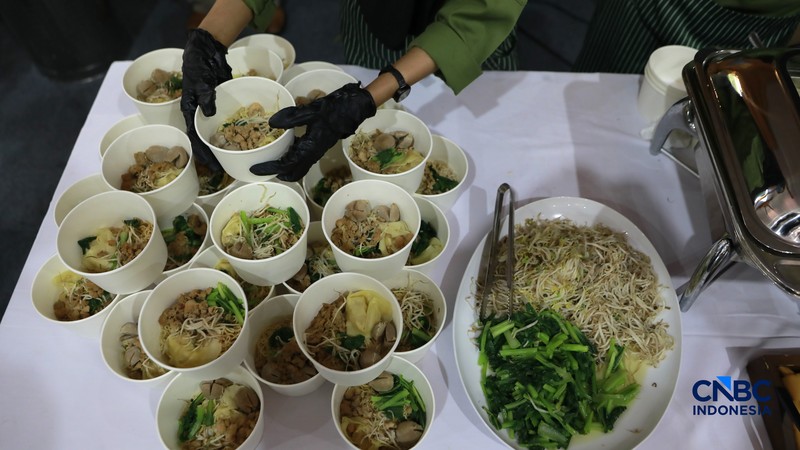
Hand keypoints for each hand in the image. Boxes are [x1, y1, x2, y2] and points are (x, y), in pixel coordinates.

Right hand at [181, 28, 231, 172]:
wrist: (207, 50)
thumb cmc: (198, 65)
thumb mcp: (200, 80)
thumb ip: (206, 97)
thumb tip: (210, 114)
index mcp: (189, 111)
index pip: (195, 138)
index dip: (203, 154)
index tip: (212, 166)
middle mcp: (198, 115)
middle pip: (203, 140)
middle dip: (212, 156)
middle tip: (223, 170)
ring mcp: (210, 111)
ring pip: (214, 133)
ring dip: (220, 147)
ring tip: (230, 161)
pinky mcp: (220, 105)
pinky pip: (224, 123)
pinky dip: (230, 133)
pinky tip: (238, 142)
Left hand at [250, 83, 376, 180]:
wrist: (355, 108)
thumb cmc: (335, 109)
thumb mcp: (312, 110)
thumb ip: (292, 117)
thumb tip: (271, 124)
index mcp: (311, 147)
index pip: (287, 164)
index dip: (271, 168)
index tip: (255, 169)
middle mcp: (314, 152)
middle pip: (294, 171)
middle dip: (278, 173)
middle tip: (261, 170)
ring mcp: (317, 150)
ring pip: (299, 166)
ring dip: (285, 168)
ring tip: (270, 163)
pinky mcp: (318, 145)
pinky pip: (303, 158)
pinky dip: (292, 159)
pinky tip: (284, 149)